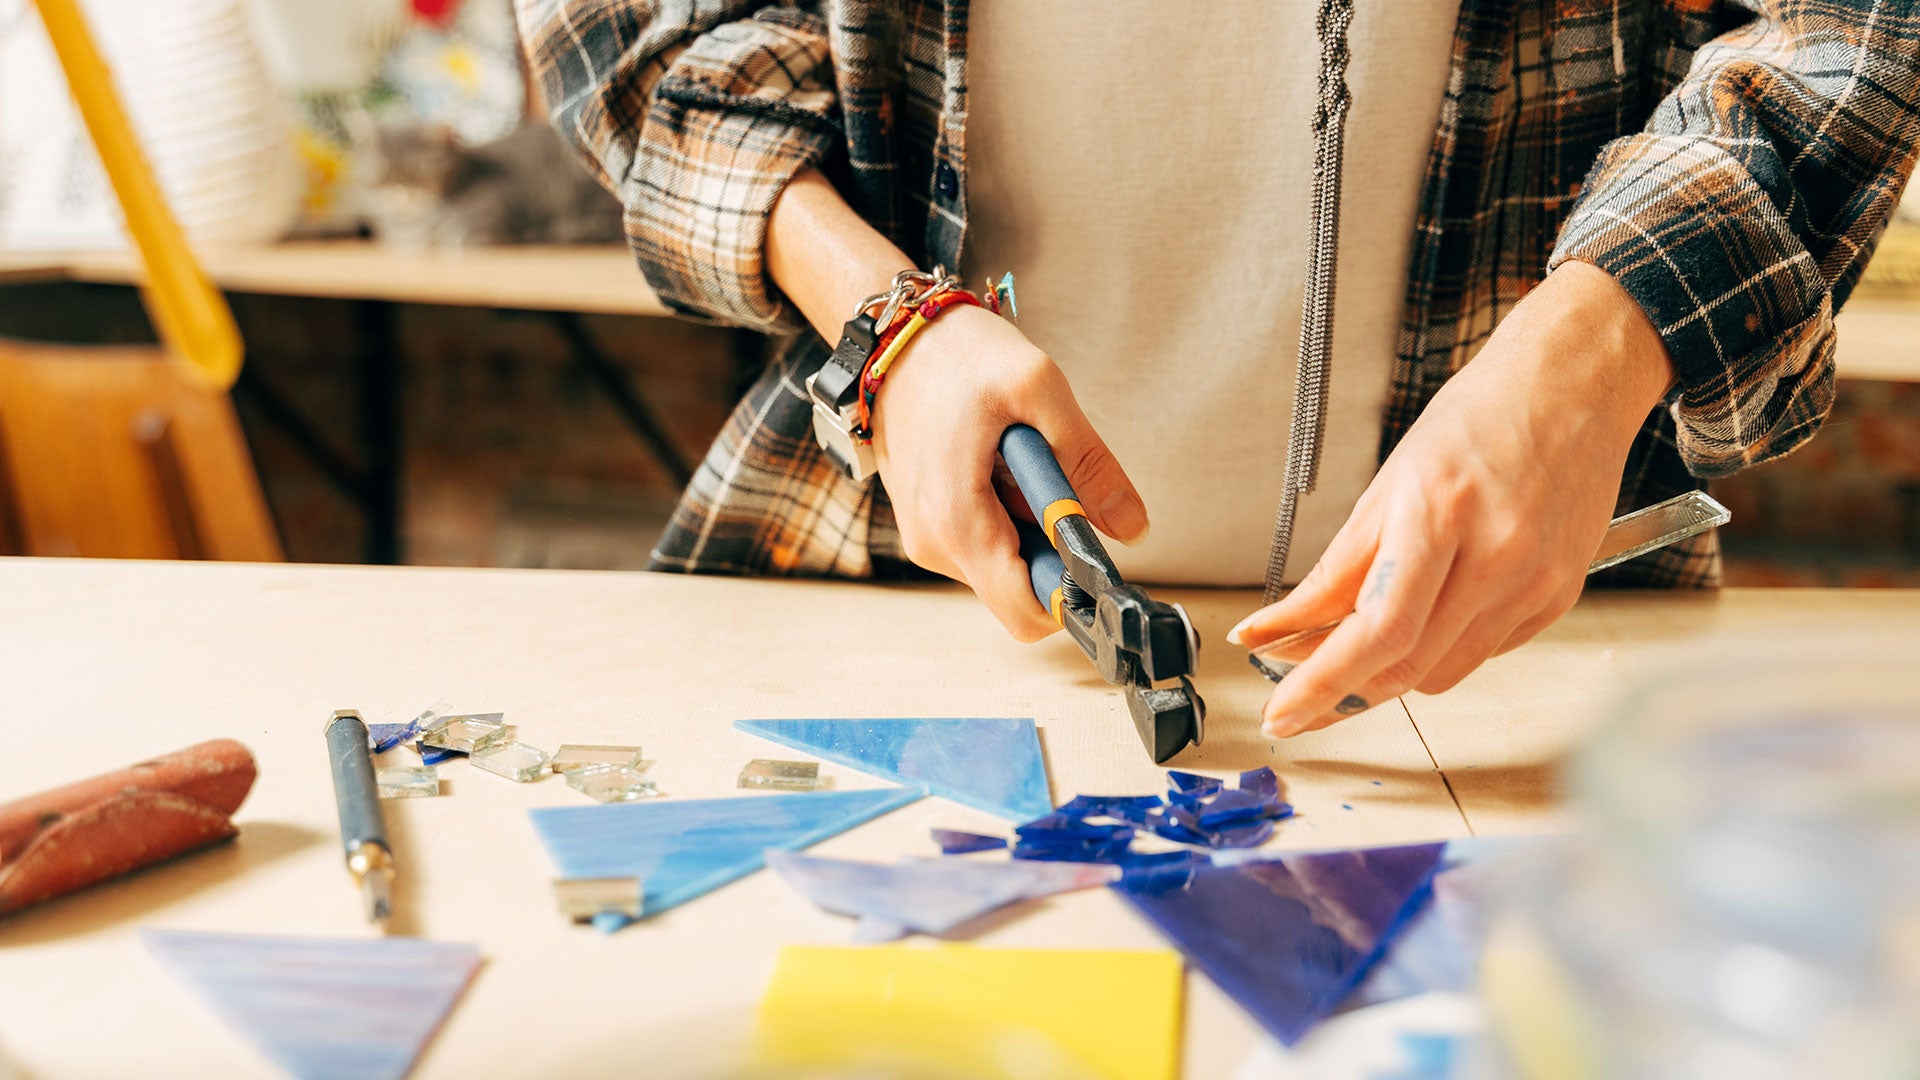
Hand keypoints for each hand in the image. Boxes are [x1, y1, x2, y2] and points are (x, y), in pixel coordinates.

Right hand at [871, 305, 1148, 640]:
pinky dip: (1008, 515)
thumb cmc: (957, 355)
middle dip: (1054, 548)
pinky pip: (986, 546)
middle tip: (1053, 478)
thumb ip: (1089, 463)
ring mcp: (926, 538)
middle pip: (1021, 591)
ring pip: (1007, 568)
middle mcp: (933, 544)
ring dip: (1031, 526)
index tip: (1095, 551)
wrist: (895, 338)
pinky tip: (998, 464)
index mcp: (957, 521)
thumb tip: (1131, 526)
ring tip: (1018, 459)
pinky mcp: (927, 526)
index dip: (1073, 595)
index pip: (1025, 612)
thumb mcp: (1039, 388)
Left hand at [1229, 261, 1674, 736]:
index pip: (1376, 630)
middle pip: (1406, 666)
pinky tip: (1425, 618)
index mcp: (1441, 513)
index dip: (1322, 683)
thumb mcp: (1387, 484)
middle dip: (1341, 692)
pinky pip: (1481, 654)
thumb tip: (1276, 631)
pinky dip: (1438, 651)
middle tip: (1295, 697)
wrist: (1574, 386)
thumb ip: (1334, 571)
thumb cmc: (1478, 419)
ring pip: (1441, 674)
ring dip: (1386, 675)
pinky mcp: (1558, 599)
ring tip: (1350, 652)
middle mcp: (1498, 556)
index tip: (1280, 712)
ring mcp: (1536, 583)